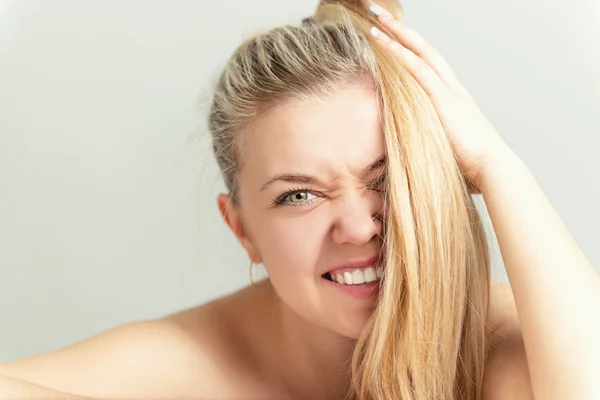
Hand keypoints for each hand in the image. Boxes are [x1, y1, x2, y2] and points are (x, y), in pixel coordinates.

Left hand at [367, 2, 512, 192]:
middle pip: (423, 48)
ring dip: (395, 31)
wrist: (492, 168)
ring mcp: (448, 90)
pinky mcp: (443, 98)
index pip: (429, 65)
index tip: (393, 36)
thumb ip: (436, 142)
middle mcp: (452, 87)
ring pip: (418, 51)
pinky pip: (415, 68)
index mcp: (454, 99)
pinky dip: (397, 52)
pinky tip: (380, 39)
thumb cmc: (473, 166)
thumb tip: (422, 152)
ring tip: (375, 14)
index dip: (411, 49)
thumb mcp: (449, 149)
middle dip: (401, 29)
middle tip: (379, 11)